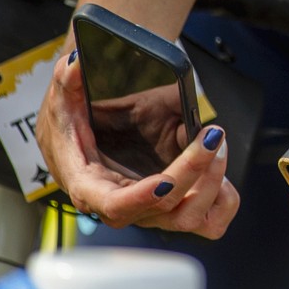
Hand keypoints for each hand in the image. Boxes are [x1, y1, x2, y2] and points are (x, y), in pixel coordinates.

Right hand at [34, 46, 238, 235]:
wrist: (81, 139)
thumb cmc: (73, 124)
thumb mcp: (64, 100)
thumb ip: (67, 81)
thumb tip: (74, 65)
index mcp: (91, 186)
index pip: (116, 205)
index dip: (140, 198)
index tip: (166, 182)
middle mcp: (123, 207)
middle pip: (165, 206)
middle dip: (193, 171)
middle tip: (212, 135)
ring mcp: (150, 212)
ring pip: (190, 218)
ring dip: (213, 184)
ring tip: (218, 145)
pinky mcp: (172, 209)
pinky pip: (208, 223)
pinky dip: (223, 201)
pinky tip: (220, 170)